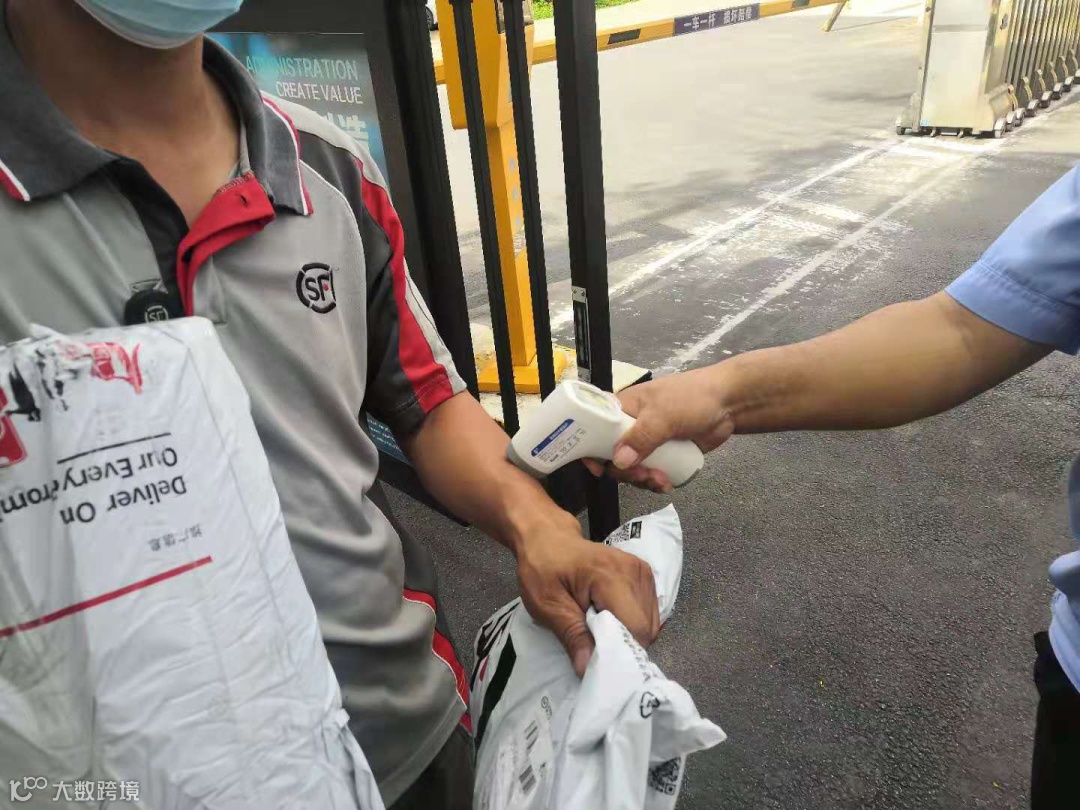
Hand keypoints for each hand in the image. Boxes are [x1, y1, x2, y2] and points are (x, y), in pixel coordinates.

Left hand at [514, 511, 659, 675]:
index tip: (595, 658)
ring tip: (597, 625)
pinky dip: (631, 621)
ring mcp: (642, 571)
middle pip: (646, 628)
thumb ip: (571, 635)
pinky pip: (648, 612)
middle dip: (622, 643)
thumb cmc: (542, 568)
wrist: (547, 537)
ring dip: (627, 633)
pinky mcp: (644, 573)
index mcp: (611, 576)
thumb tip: (587, 669)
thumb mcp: (546, 604)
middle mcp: (635, 571)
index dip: (618, 651)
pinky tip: (608, 615)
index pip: (636, 628)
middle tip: (592, 640)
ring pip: (650, 623)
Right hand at [583, 367, 733, 491]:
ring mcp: (647, 442)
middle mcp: (630, 426)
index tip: (598, 468)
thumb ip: (641, 437)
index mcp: (622, 408)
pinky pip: (650, 473)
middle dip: (625, 472)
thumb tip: (619, 462)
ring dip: (642, 480)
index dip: (590, 449)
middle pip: (612, 456)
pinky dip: (655, 482)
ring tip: (660, 481)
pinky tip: (667, 483)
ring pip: (631, 469)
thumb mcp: (663, 415)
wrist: (729, 404)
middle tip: (642, 475)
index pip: (593, 429)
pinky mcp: (663, 455)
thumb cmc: (692, 398)